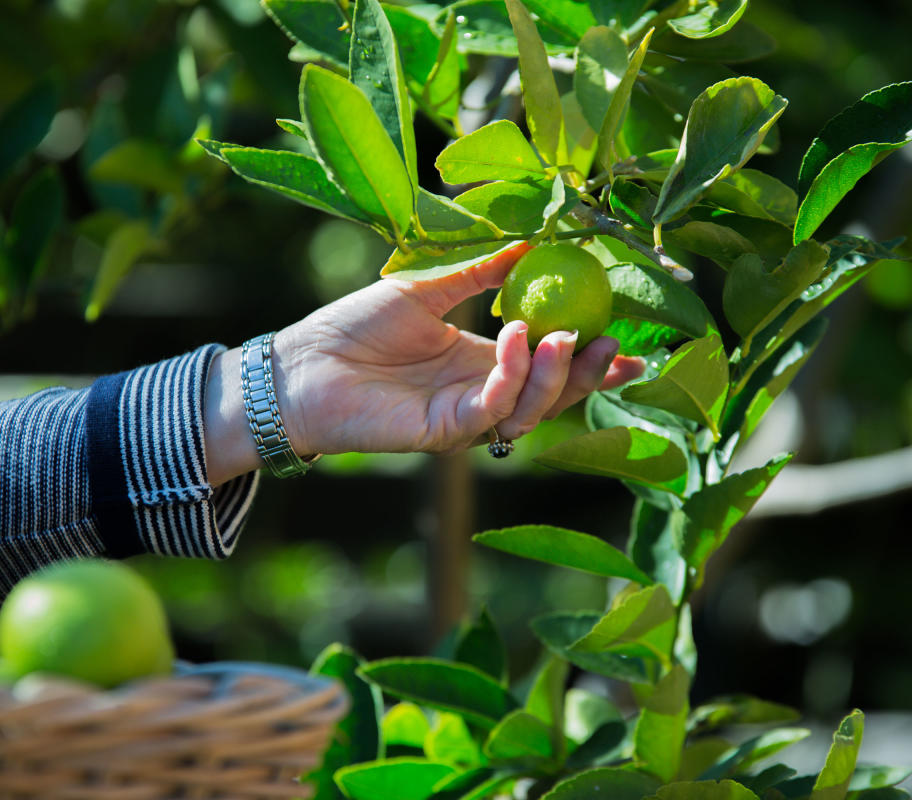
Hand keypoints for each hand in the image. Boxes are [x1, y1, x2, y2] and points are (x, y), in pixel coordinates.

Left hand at [203, 243, 643, 484]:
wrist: (302, 362)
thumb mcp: (426, 288)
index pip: (546, 363)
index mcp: (480, 361)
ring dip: (554, 376)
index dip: (588, 356)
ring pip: (530, 410)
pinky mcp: (443, 433)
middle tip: (612, 342)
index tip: (626, 336)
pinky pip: (491, 411)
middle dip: (587, 373)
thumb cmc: (354, 325)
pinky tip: (512, 339)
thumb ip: (477, 273)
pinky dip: (509, 378)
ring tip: (563, 335)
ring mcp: (464, 417)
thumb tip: (530, 242)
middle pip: (550, 394)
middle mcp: (479, 393)